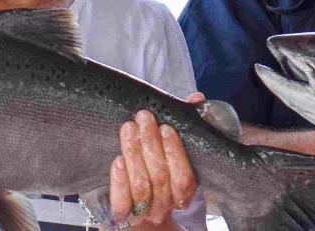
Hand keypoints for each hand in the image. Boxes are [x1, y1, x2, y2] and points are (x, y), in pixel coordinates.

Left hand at [109, 93, 202, 228]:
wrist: (137, 212)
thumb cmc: (159, 174)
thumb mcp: (173, 152)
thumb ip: (186, 126)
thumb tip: (196, 98)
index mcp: (184, 193)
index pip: (184, 177)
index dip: (175, 152)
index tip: (165, 127)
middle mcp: (166, 205)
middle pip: (161, 177)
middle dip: (150, 144)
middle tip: (142, 118)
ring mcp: (144, 212)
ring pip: (141, 186)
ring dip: (134, 154)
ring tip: (128, 129)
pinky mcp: (122, 216)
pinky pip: (122, 202)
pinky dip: (120, 180)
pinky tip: (117, 160)